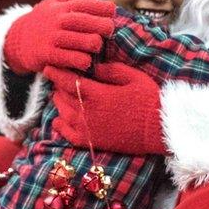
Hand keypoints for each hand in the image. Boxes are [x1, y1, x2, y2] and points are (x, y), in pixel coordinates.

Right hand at [3, 0, 114, 73]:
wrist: (16, 40)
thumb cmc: (43, 21)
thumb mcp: (53, 4)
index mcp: (60, 7)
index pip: (84, 3)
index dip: (101, 6)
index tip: (113, 10)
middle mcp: (56, 20)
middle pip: (83, 21)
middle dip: (101, 24)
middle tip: (110, 29)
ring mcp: (51, 38)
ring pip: (78, 40)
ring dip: (93, 43)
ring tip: (97, 44)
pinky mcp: (47, 55)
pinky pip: (68, 58)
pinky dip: (80, 60)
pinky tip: (87, 60)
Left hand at [45, 63, 165, 155]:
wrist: (159, 129)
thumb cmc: (149, 100)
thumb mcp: (132, 76)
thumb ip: (110, 70)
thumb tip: (93, 66)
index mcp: (97, 93)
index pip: (67, 81)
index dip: (56, 73)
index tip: (49, 67)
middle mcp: (88, 112)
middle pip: (63, 96)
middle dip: (58, 86)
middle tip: (58, 79)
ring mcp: (89, 129)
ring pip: (63, 113)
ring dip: (58, 103)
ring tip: (59, 95)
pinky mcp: (93, 142)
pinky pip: (69, 135)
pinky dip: (61, 127)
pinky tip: (59, 120)